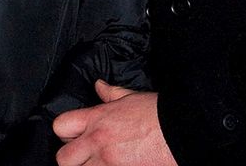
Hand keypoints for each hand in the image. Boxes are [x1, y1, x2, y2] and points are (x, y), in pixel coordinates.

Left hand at [53, 82, 175, 165]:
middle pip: (63, 158)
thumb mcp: (132, 98)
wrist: (184, 132)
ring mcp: (108, 163)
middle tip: (84, 158)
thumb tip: (99, 86)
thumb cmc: (160, 115)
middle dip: (71, 159)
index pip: (61, 125)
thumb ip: (111, 94)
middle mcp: (98, 142)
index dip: (65, 132)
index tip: (74, 137)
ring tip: (102, 163)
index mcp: (98, 119)